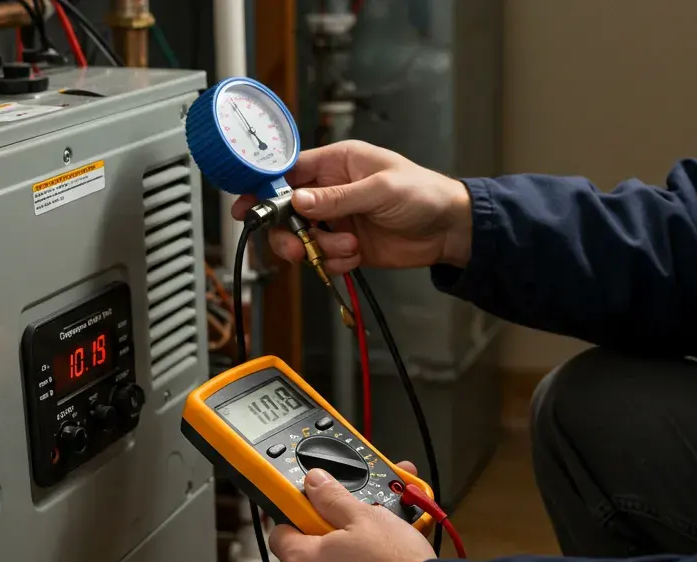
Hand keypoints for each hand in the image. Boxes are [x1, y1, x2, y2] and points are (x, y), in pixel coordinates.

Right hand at [230, 140, 472, 274]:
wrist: (449, 230)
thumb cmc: (423, 193)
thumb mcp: (380, 189)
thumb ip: (337, 198)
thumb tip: (298, 201)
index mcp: (337, 163)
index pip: (289, 173)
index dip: (264, 189)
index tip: (247, 207)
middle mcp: (331, 190)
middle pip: (287, 212)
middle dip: (289, 232)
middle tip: (298, 247)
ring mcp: (337, 219)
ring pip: (302, 239)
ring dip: (319, 249)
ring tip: (349, 247)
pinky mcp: (346, 245)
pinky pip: (324, 258)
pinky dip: (335, 262)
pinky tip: (356, 256)